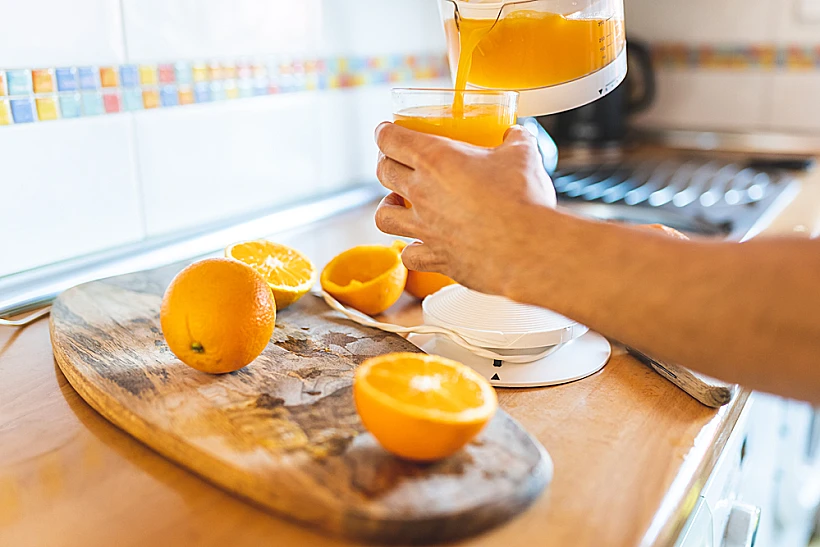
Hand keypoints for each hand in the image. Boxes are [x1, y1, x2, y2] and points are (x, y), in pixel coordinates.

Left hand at [374, 122, 555, 295]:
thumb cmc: (521, 199)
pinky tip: (420, 245)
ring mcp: (425, 228)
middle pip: (384, 173)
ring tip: (397, 203)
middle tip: (396, 162)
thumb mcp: (523, 154)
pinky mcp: (436, 258)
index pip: (390, 139)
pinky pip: (409, 255)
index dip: (384, 133)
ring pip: (383, 216)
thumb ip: (515, 141)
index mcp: (435, 159)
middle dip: (385, 163)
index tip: (386, 131)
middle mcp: (421, 193)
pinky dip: (411, 249)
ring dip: (387, 206)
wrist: (527, 248)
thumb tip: (516, 136)